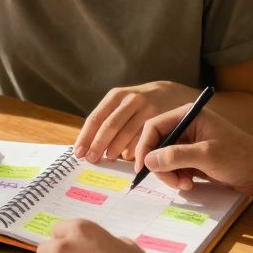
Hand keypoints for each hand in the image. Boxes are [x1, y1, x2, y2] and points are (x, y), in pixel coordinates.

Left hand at [74, 81, 195, 162]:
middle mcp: (131, 100)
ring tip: (108, 158)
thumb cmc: (142, 103)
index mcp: (117, 96)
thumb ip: (109, 120)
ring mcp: (147, 108)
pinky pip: (144, 137)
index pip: (96, 118)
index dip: (86, 136)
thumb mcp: (124, 103)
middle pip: (110, 125)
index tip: (79, 152)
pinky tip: (129, 157)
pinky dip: (135, 148)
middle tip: (91, 160)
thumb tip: (90, 147)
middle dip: (98, 145)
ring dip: (116, 148)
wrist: (174, 93)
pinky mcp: (162, 117)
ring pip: (127, 132)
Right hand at [134, 107, 252, 194]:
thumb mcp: (206, 155)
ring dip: (170, 174)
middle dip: (160, 165)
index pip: (155, 126)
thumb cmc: (239, 157)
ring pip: (165, 159)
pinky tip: (189, 184)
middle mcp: (187, 126)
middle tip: (172, 182)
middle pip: (158, 144)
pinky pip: (175, 167)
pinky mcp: (194, 158)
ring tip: (184, 185)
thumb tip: (148, 160)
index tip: (142, 167)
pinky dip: (178, 177)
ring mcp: (191, 142)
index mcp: (189, 115)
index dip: (144, 146)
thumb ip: (176, 156)